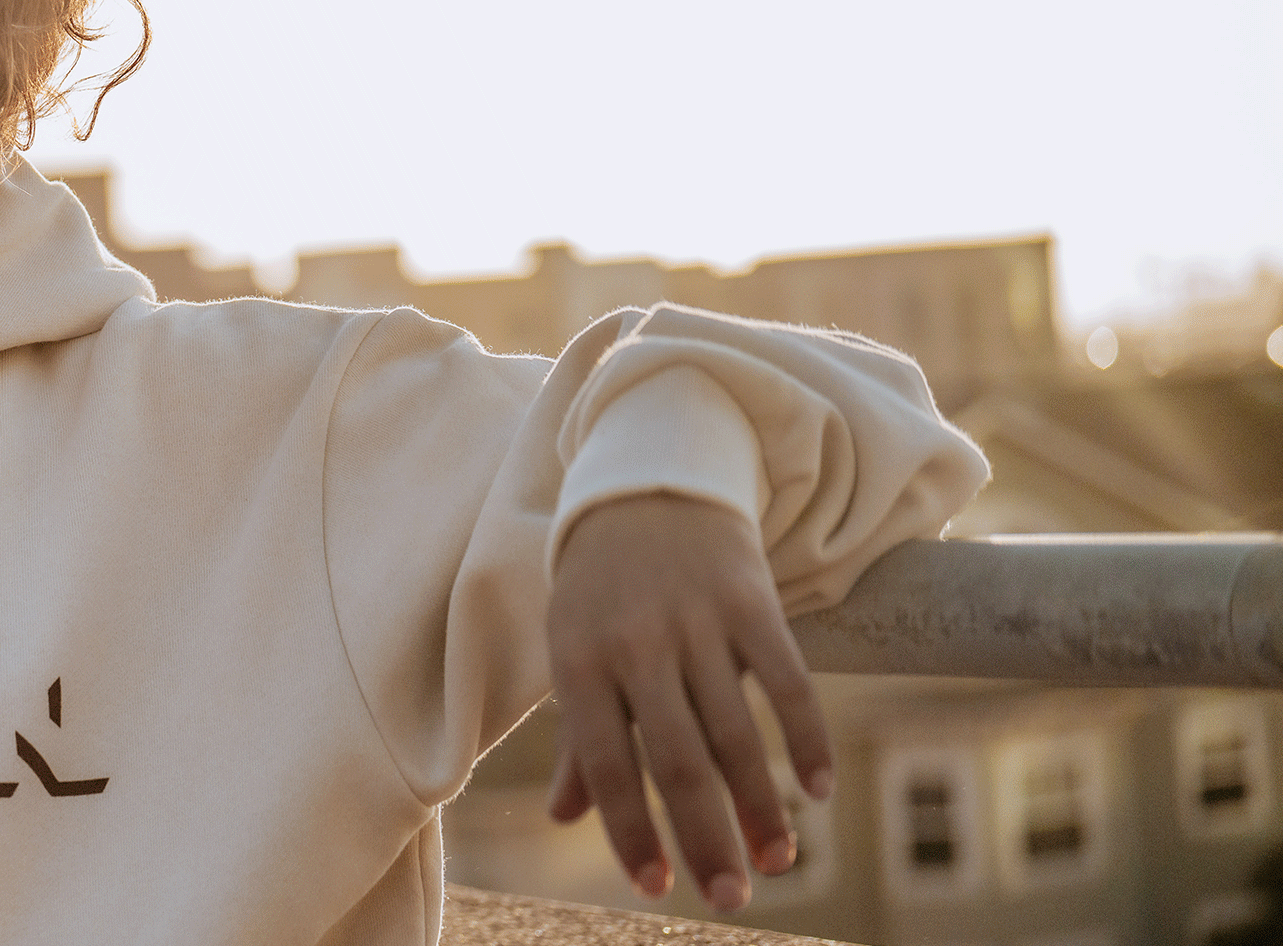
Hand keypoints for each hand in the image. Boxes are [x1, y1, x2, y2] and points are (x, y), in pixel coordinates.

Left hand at [545, 492, 829, 912]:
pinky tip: (816, 792)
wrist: (647, 484)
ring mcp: (696, 621)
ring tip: (778, 860)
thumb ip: (578, 737)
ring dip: (761, 806)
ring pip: (735, 732)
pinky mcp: (751, 601)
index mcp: (579, 662)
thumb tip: (567, 816)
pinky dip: (806, 740)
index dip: (630, 830)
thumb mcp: (574, 652)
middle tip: (731, 898)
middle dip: (705, 836)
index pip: (605, 764)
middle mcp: (635, 645)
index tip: (657, 887)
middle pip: (676, 760)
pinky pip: (787, 682)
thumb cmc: (601, 589)